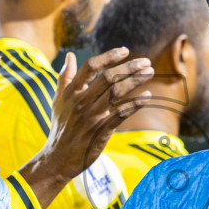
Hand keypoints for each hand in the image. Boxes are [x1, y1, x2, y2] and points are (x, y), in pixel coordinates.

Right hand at [18, 48, 154, 205]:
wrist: (58, 158)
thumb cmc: (61, 127)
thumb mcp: (58, 101)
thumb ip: (65, 78)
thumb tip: (69, 56)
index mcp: (70, 92)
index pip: (91, 66)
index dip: (109, 56)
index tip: (125, 50)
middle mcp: (80, 102)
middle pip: (109, 78)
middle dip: (130, 67)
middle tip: (147, 62)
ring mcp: (91, 117)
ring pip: (117, 93)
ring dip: (136, 81)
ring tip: (150, 73)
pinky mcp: (100, 132)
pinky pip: (121, 114)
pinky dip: (135, 104)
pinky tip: (147, 96)